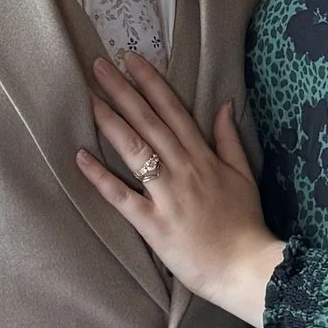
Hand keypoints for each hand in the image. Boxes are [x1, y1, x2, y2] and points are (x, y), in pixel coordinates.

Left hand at [77, 56, 286, 327]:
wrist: (246, 267)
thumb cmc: (245, 224)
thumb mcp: (243, 176)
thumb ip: (229, 140)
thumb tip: (224, 105)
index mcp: (203, 157)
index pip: (173, 111)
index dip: (151, 83)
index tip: (132, 60)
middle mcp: (183, 169)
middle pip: (149, 122)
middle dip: (123, 91)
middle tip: (98, 66)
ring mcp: (167, 195)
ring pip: (135, 151)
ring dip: (111, 122)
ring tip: (89, 99)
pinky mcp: (153, 223)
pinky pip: (122, 196)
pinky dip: (100, 177)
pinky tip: (80, 158)